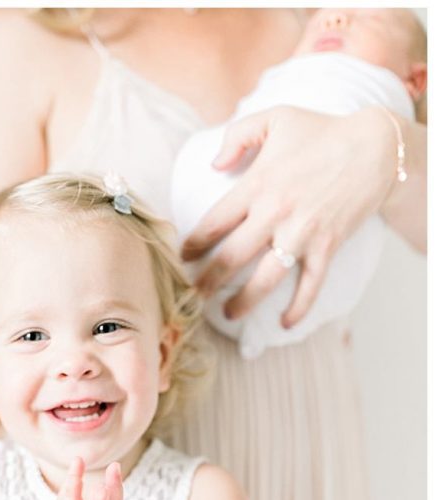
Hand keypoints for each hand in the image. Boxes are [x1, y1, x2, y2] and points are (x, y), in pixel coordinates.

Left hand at [182, 105, 395, 327]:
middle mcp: (275, 213)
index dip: (194, 244)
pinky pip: (310, 284)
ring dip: (243, 302)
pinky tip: (285, 322)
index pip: (214, 222)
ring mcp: (302, 233)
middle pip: (231, 258)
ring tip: (228, 314)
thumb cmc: (322, 131)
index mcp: (257, 185)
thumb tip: (212, 165)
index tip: (182, 259)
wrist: (375, 146)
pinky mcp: (327, 246)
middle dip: (208, 282)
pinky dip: (299, 307)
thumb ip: (238, 136)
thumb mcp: (275, 118)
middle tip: (194, 297)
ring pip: (264, 279)